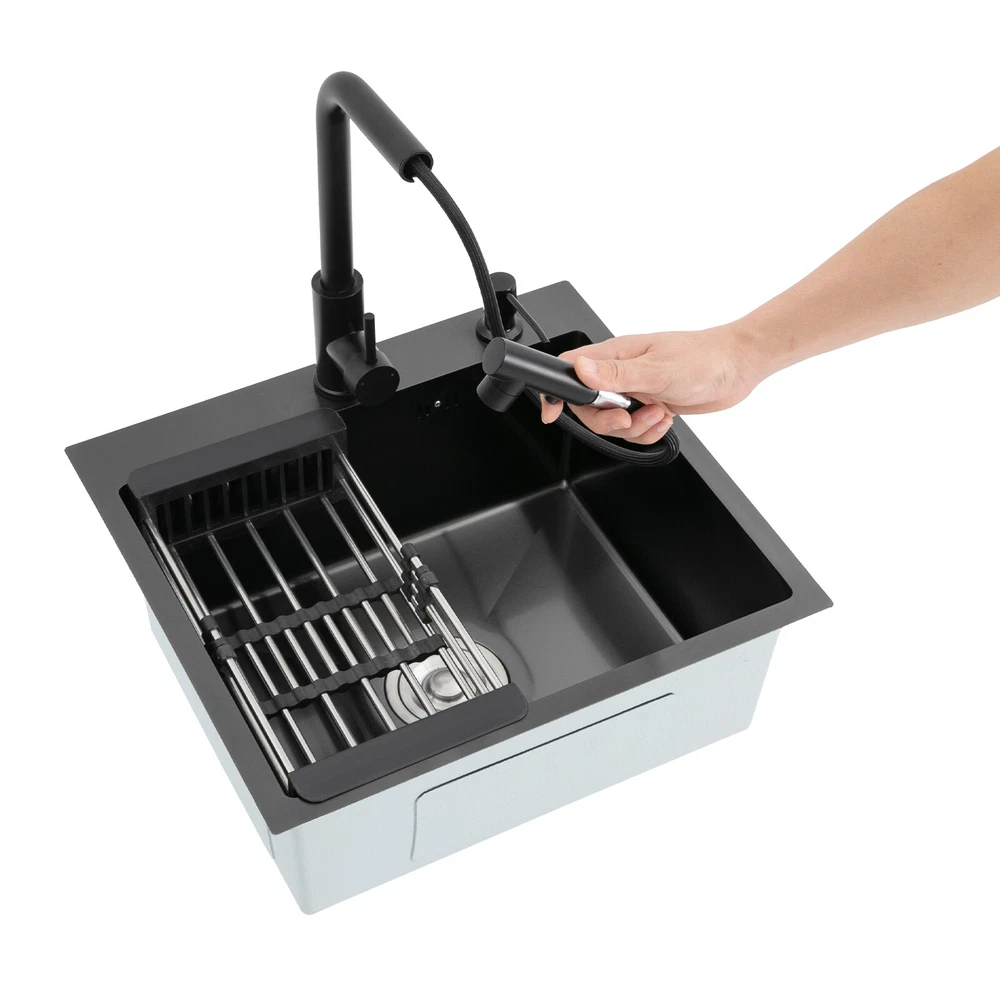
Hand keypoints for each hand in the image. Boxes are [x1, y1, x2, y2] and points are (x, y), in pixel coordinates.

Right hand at [539, 325, 763, 443]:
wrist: (738, 367)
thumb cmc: (703, 357)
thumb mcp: (656, 368)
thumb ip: (616, 373)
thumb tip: (580, 370)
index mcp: (614, 354)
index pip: (569, 371)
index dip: (556, 393)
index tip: (551, 412)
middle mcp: (620, 372)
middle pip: (588, 408)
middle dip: (607, 421)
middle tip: (628, 418)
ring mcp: (634, 389)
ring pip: (613, 423)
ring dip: (635, 427)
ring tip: (658, 414)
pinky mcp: (649, 404)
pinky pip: (635, 430)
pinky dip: (648, 432)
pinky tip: (665, 418)